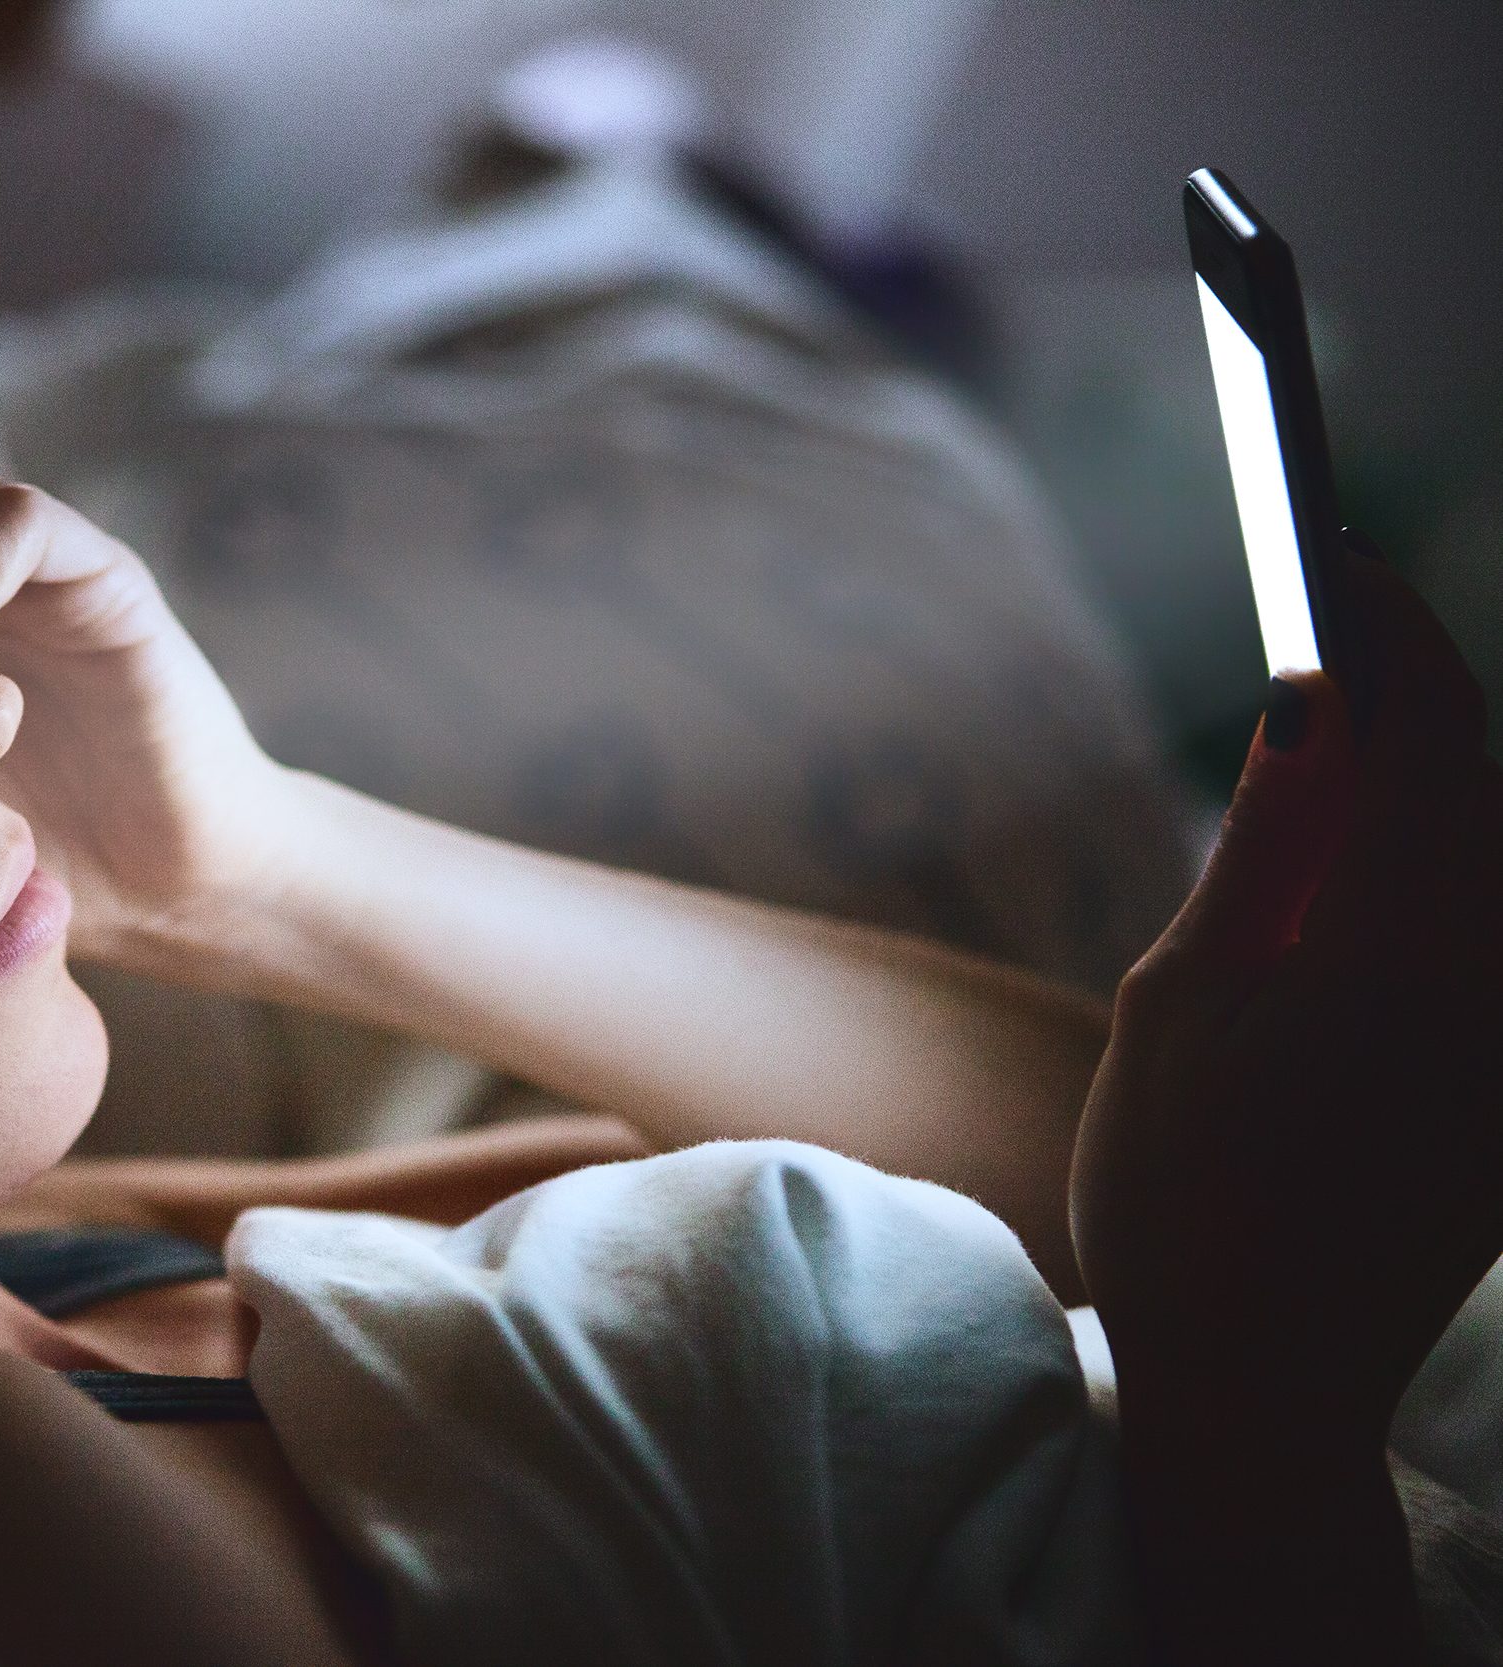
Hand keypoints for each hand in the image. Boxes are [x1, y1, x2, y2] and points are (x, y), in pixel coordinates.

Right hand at [1070, 540, 1502, 1441]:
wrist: (1261, 1383)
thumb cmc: (1179, 1196)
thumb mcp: (1179, 1002)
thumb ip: (1261, 850)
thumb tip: (1311, 711)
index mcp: (1398, 957)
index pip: (1427, 732)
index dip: (1387, 626)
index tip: (1335, 557)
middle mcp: (1492, 988)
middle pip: (1479, 784)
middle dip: (1409, 700)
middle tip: (1322, 649)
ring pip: (1491, 856)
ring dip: (1423, 791)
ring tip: (1332, 770)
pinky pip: (1488, 931)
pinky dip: (1435, 873)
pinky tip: (1365, 880)